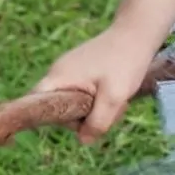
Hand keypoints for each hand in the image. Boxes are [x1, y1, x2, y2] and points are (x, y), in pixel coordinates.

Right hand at [35, 26, 156, 144]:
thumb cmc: (126, 62)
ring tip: (119, 99)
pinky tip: (118, 93)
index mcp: (58, 77)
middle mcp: (58, 72)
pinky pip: (84, 92)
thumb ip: (98, 122)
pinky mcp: (83, 69)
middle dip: (83, 116)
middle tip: (110, 110)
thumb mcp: (114, 97)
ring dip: (96, 107)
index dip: (50, 120)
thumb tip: (84, 141)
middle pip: (59, 107)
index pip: (36, 104)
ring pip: (75, 101)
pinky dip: (100, 97)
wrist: (139, 33)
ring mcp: (70, 69)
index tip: (77, 123)